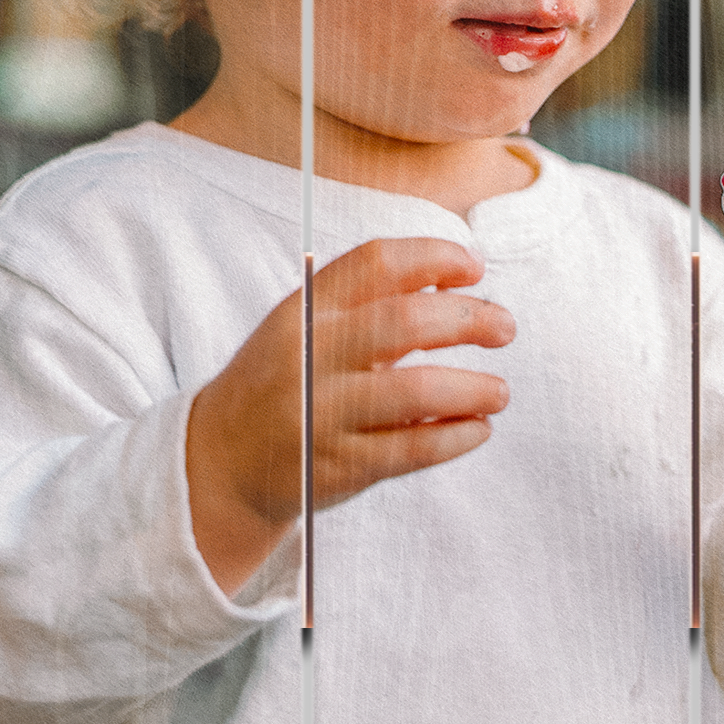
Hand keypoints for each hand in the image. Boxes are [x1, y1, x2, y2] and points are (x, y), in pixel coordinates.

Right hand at [185, 238, 513, 594]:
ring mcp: (322, 414)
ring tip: (499, 391)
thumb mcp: (303, 328)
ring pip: (416, 391)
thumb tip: (454, 279)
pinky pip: (412, 449)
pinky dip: (456, 436)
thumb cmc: (280, 381)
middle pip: (404, 322)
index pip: (375, 263)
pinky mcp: (339, 466)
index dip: (435, 256)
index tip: (475, 266)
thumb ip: (365, 303)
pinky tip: (478, 427)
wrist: (218, 461)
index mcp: (303, 312)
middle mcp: (309, 358)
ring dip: (472, 387)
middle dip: (469, 319)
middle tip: (505, 327)